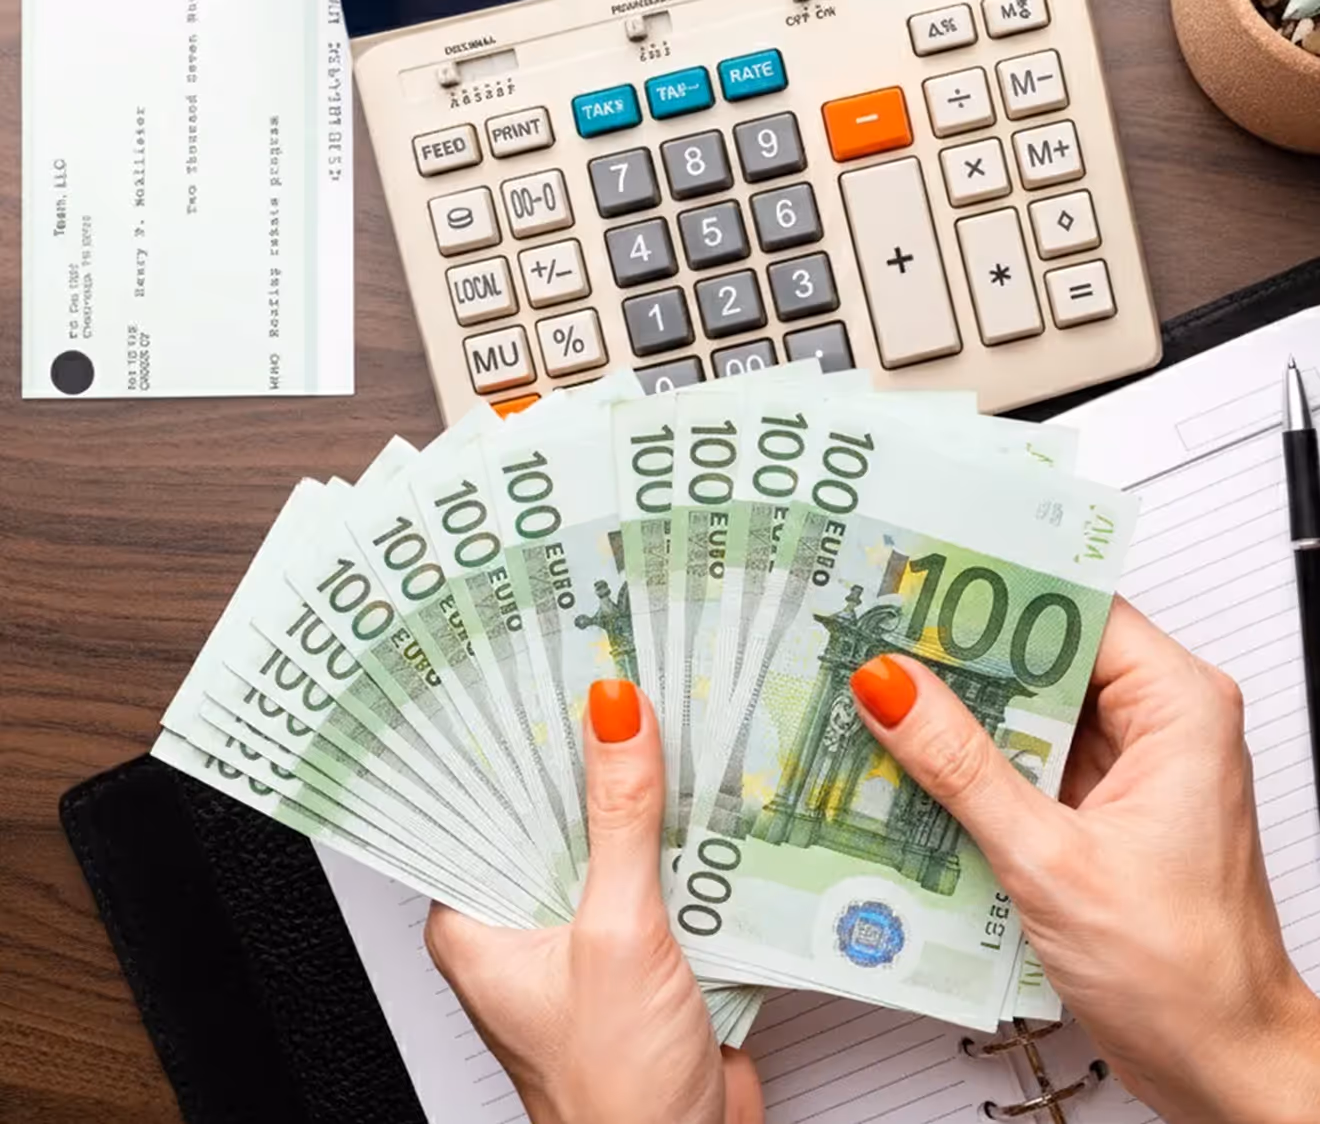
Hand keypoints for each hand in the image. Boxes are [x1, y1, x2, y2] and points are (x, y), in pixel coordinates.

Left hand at [425, 680, 763, 1123]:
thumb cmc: (616, 1092)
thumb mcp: (616, 933)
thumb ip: (621, 819)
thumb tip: (614, 716)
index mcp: (478, 918)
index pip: (486, 799)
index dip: (518, 733)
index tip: (545, 666)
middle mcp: (525, 921)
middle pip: (556, 811)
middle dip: (594, 754)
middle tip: (624, 671)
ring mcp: (587, 933)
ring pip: (614, 839)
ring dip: (647, 794)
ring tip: (674, 712)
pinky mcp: (644, 947)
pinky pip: (660, 873)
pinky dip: (686, 840)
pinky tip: (711, 792)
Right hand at [850, 597, 1319, 1123]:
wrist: (1217, 1060)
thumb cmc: (1182, 971)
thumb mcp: (1049, 858)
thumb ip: (961, 766)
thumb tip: (892, 686)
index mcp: (1178, 707)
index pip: (1075, 607)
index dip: (993, 588)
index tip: (918, 579)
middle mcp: (1158, 724)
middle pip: (1043, 653)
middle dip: (960, 653)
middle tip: (878, 639)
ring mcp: (1125, 766)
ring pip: (1026, 707)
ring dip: (959, 710)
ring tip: (881, 696)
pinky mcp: (1095, 806)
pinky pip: (1023, 757)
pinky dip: (970, 760)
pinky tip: (912, 762)